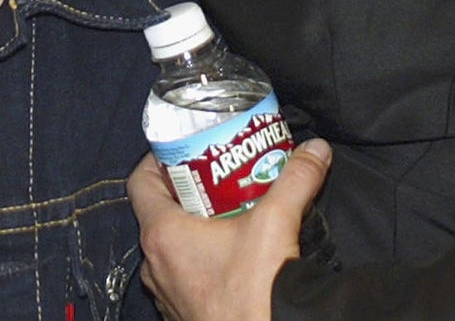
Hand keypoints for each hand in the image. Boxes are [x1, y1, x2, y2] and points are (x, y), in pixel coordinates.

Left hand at [128, 139, 331, 320]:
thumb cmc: (256, 295)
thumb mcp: (277, 224)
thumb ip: (296, 180)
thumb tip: (314, 151)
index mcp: (163, 236)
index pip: (140, 182)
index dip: (158, 160)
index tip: (183, 151)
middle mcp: (155, 266)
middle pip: (158, 213)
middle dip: (186, 192)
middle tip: (215, 176)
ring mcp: (166, 294)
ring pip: (170, 248)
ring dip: (193, 228)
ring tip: (226, 213)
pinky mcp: (183, 315)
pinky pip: (181, 278)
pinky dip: (199, 262)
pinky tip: (231, 256)